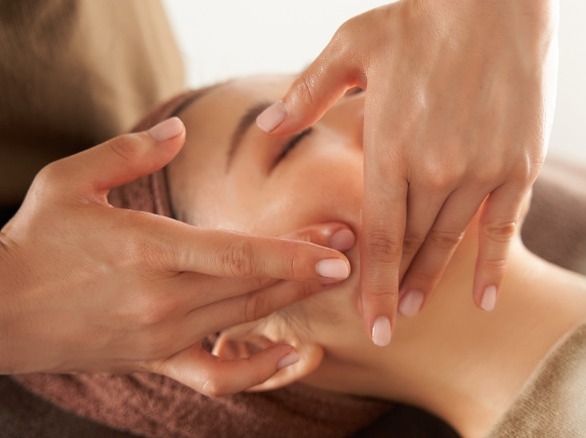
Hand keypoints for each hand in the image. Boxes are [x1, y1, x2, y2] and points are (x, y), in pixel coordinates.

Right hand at [0, 117, 353, 395]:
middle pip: (255, 286)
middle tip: (355, 246)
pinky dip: (259, 369)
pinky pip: (217, 375)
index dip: (292, 256)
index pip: (235, 256)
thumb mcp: (69, 182)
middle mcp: (161, 298)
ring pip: (246, 319)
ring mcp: (161, 335)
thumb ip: (129, 154)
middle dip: (310, 268)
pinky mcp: (155, 359)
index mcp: (146, 249)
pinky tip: (293, 353)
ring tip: (334, 278)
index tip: (339, 251)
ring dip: (295, 300)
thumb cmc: (33, 241)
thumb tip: (180, 135)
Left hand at [256, 0, 558, 343]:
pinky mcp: (520, 163)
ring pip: (452, 241)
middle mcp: (437, 169)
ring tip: (414, 311)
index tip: (367, 326)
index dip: (371, 285)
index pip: (377, 236)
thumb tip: (267, 125)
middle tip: (384, 327)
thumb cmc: (419, 18)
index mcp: (390, 147)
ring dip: (432, 280)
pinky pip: (505, 226)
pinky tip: (484, 298)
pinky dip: (493, 264)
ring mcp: (483, 169)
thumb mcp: (352, 47)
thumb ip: (308, 93)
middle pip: (412, 245)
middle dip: (395, 289)